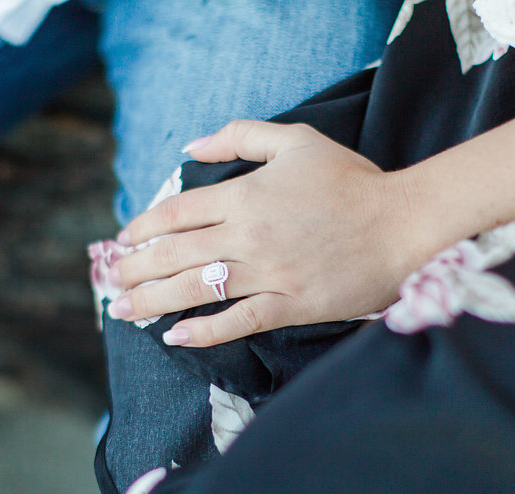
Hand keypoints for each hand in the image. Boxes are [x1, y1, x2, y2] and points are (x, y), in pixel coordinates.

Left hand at [106, 121, 422, 346]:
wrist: (404, 224)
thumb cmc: (352, 181)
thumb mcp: (297, 141)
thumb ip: (241, 135)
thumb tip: (193, 144)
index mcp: (246, 194)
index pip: (177, 212)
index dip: (143, 227)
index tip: (124, 240)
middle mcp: (248, 235)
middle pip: (174, 254)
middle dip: (135, 268)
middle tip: (110, 280)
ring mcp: (268, 273)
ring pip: (195, 289)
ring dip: (152, 301)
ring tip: (122, 310)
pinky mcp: (289, 304)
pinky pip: (236, 322)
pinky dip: (203, 331)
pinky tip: (174, 336)